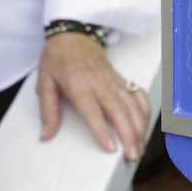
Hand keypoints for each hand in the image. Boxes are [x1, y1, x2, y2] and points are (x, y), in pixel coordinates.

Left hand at [37, 32, 149, 160]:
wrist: (73, 34)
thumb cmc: (58, 59)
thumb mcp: (44, 82)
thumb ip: (47, 110)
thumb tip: (46, 135)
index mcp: (79, 85)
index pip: (93, 111)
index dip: (102, 130)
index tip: (111, 148)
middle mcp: (100, 83)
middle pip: (119, 110)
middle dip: (129, 134)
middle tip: (132, 156)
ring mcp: (113, 80)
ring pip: (132, 104)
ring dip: (139, 127)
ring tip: (140, 147)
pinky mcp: (121, 78)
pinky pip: (138, 93)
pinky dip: (145, 109)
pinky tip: (146, 124)